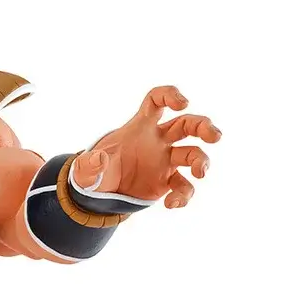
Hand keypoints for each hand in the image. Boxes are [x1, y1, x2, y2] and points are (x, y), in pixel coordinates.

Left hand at [71, 86, 220, 208]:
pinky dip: (183, 195)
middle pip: (188, 124)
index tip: (182, 103)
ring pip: (193, 154)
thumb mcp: (85, 171)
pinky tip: (171, 204)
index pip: (157, 101)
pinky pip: (183, 186)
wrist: (98, 196)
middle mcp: (158, 140)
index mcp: (139, 127)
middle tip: (215, 137)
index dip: (171, 95)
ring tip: (200, 174)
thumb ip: (89, 165)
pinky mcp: (166, 182)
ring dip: (202, 162)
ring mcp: (165, 161)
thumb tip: (100, 160)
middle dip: (204, 127)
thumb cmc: (94, 174)